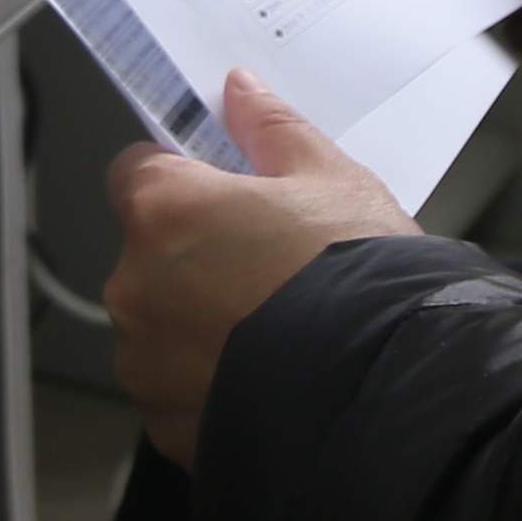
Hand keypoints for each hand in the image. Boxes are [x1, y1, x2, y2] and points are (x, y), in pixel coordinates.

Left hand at [100, 71, 413, 471]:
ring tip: (276, 330)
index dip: (180, 175)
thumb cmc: (359, 282)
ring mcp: (145, 365)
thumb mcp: (331, 179)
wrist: (386, 396)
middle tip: (269, 265)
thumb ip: (271, 130)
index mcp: (164, 212)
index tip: (219, 190)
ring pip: (161, 326)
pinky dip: (209, 385)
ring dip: (198, 325)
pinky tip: (269, 377)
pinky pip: (176, 392)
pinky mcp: (164, 426)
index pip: (135, 170)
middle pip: (150, 253)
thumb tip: (242, 94)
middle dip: (196, 256)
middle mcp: (135, 287)